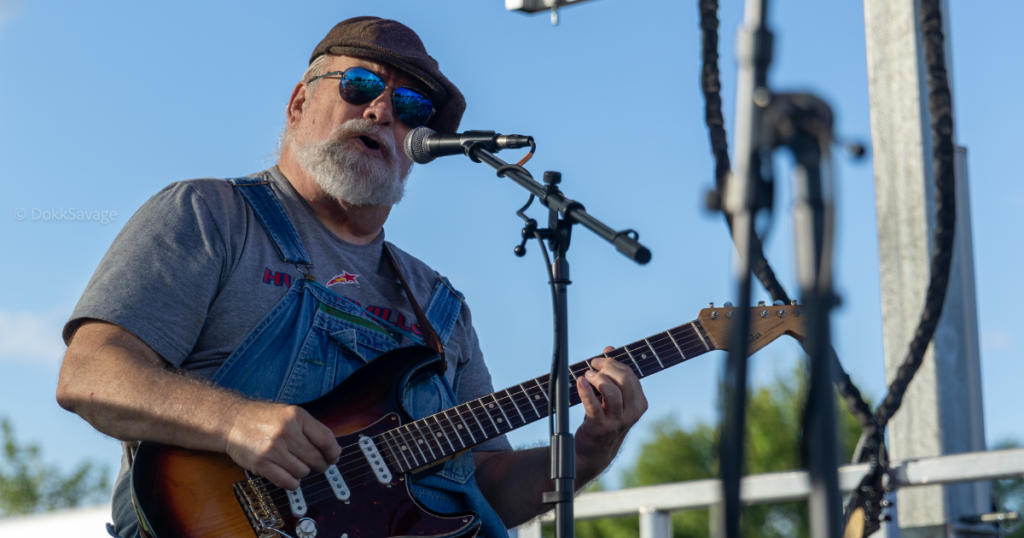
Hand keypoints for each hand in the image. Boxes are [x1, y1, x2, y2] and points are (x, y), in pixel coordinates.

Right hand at [224, 401, 341, 489]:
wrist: (232, 420)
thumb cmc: (263, 418)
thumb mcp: (289, 413)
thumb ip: (310, 429)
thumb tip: (332, 450)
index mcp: (297, 416)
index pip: (326, 439)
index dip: (333, 452)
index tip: (334, 457)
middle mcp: (286, 432)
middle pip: (315, 458)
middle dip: (320, 464)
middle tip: (317, 464)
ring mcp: (273, 449)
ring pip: (303, 471)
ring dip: (303, 472)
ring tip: (296, 465)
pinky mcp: (261, 464)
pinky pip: (287, 481)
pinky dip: (292, 482)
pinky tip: (290, 476)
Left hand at [574, 346, 648, 468]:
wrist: (595, 450)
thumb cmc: (603, 418)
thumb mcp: (611, 396)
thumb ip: (612, 373)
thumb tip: (609, 349)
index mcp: (639, 403)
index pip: (631, 376)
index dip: (613, 363)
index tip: (598, 360)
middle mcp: (632, 413)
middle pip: (624, 381)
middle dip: (607, 368)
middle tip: (592, 366)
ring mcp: (618, 421)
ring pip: (612, 392)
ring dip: (597, 379)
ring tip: (586, 376)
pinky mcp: (601, 428)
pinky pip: (594, 406)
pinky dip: (585, 391)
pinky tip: (579, 382)